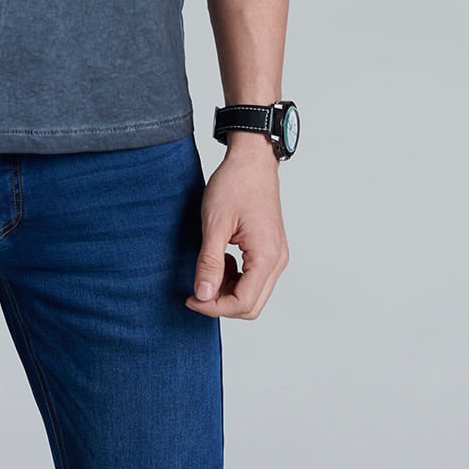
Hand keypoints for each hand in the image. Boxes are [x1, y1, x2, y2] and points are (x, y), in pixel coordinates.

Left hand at [184, 137, 288, 318]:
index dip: (214, 307)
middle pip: (251, 305)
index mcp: (266, 256)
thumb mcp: (215, 224)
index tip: (191, 299)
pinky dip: (235, 277)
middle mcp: (277, 260)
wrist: (252, 160)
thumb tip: (203, 295)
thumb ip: (209, 263)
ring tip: (208, 267)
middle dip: (221, 303)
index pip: (243, 303)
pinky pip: (255, 277)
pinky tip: (220, 259)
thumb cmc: (235, 184)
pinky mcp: (270, 249)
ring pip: (253, 293)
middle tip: (195, 290)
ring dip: (228, 290)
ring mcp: (276, 255)